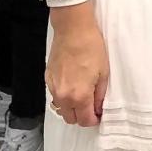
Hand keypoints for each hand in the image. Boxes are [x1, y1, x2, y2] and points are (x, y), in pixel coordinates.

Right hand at [47, 2, 108, 126]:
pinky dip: (63, 97)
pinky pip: (55, 96)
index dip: (94, 120)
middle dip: (82, 116)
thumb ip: (100, 94)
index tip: (99, 115)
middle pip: (71, 119)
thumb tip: (99, 107)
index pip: (85, 120)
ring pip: (61, 109)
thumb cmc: (91, 47)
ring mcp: (54, 89)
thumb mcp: (103, 72)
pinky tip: (72, 85)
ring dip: (71, 108)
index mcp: (79, 96)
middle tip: (92, 106)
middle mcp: (63, 96)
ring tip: (82, 96)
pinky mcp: (48, 80)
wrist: (73, 30)